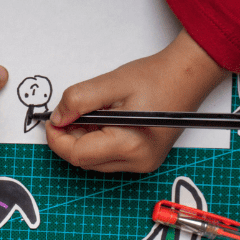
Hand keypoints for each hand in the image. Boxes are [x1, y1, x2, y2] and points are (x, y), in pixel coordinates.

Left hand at [45, 29, 229, 171]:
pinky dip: (97, 140)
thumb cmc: (156, 77)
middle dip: (70, 137)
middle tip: (71, 112)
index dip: (57, 138)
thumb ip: (78, 100)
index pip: (76, 154)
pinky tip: (105, 120)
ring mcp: (142, 163)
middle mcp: (138, 161)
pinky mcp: (143, 159)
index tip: (52, 120)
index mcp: (130, 146)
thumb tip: (57, 117)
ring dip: (83, 139)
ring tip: (95, 112)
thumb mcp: (110, 84)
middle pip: (83, 160)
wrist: (187, 75)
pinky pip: (107, 156)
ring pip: (93, 160)